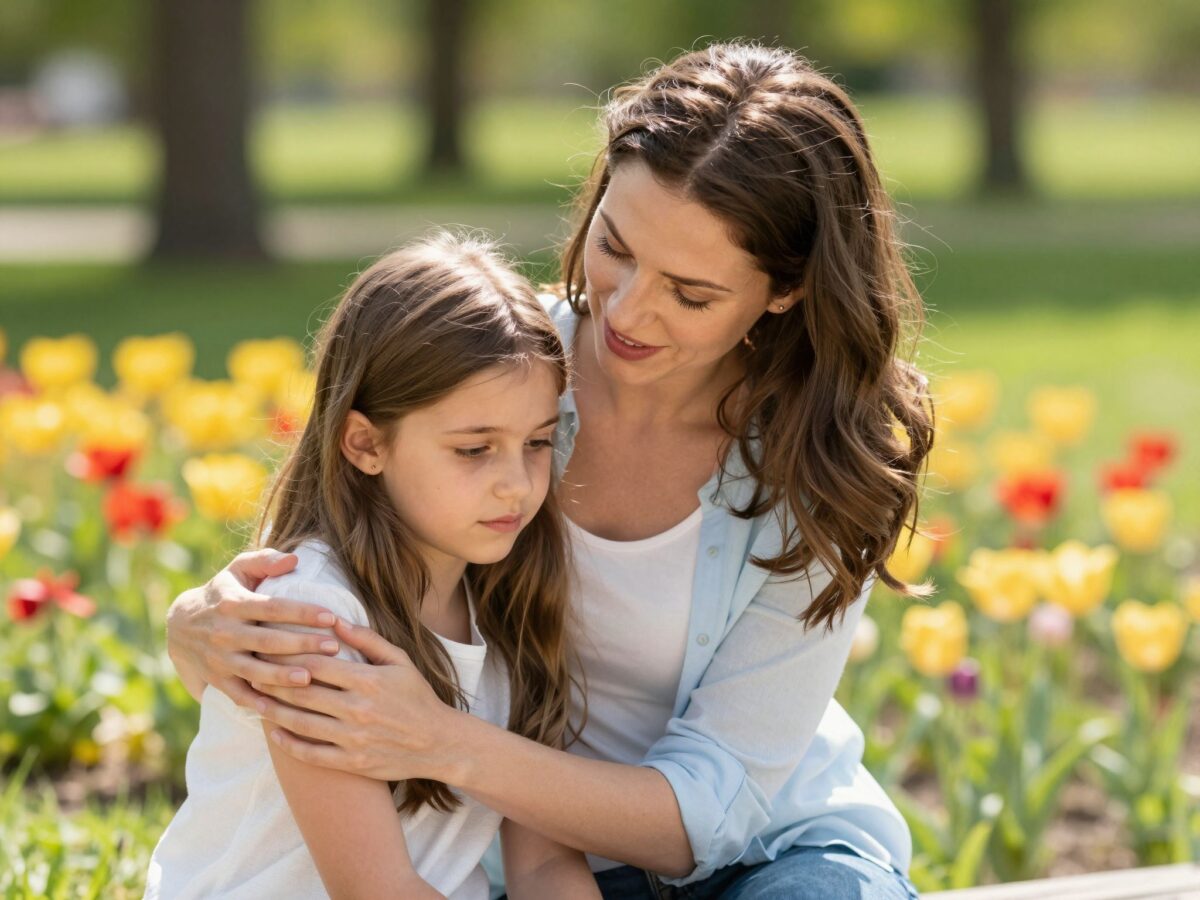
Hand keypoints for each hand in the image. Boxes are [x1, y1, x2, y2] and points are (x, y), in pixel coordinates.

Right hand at [165, 548, 343, 709]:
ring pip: (254, 670)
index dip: (302, 612)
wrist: (179, 626)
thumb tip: (294, 560)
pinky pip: (238, 695)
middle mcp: (225, 633)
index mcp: (233, 604)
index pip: (272, 607)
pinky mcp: (217, 680)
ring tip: (311, 678)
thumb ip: (265, 561)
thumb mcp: (237, 570)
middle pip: (268, 640)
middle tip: (334, 647)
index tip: (331, 616)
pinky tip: (281, 709)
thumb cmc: (222, 593)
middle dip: (302, 644)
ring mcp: (219, 659)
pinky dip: (257, 703)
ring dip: (282, 676)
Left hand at [253, 619, 463, 782]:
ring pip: (300, 723)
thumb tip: (334, 620)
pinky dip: (288, 743)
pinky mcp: (351, 762)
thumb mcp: (400, 661)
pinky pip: (311, 753)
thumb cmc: (417, 697)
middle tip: (249, 669)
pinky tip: (275, 732)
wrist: (438, 743)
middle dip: (271, 681)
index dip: (287, 655)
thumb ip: (367, 639)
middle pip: (301, 692)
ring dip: (272, 710)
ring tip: (253, 699)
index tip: (267, 647)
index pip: (316, 664)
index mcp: (368, 681)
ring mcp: (353, 738)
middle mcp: (357, 709)